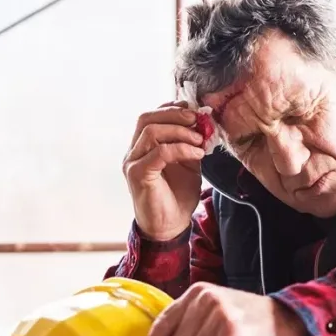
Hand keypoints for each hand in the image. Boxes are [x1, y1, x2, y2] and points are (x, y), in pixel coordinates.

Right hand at [123, 103, 205, 241]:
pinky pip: (159, 153)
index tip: (193, 110)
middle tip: (197, 120)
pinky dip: (181, 149)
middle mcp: (133, 152)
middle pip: (146, 119)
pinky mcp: (138, 174)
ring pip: (151, 132)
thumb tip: (203, 124)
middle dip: (174, 115)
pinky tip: (197, 153)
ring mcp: (132, 163)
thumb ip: (190, 144)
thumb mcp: (188, 164)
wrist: (169, 227)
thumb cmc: (176, 197)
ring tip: (199, 140)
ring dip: (180, 131)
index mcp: (142, 147)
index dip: (170, 109)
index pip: (150, 117)